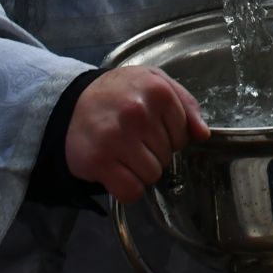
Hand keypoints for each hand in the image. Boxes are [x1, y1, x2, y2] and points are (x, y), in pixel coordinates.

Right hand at [65, 68, 208, 202]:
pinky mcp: (99, 161)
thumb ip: (185, 104)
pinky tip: (117, 170)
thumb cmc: (119, 92)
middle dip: (154, 151)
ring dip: (141, 170)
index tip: (152, 128)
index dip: (170, 135)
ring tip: (124, 152)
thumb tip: (203, 134)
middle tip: (134, 138)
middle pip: (168, 156)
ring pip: (152, 175)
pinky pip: (131, 192)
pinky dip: (127, 188)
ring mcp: (117, 138)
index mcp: (157, 91)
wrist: (70, 102)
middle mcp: (138, 113)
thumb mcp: (154, 81)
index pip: (184, 134)